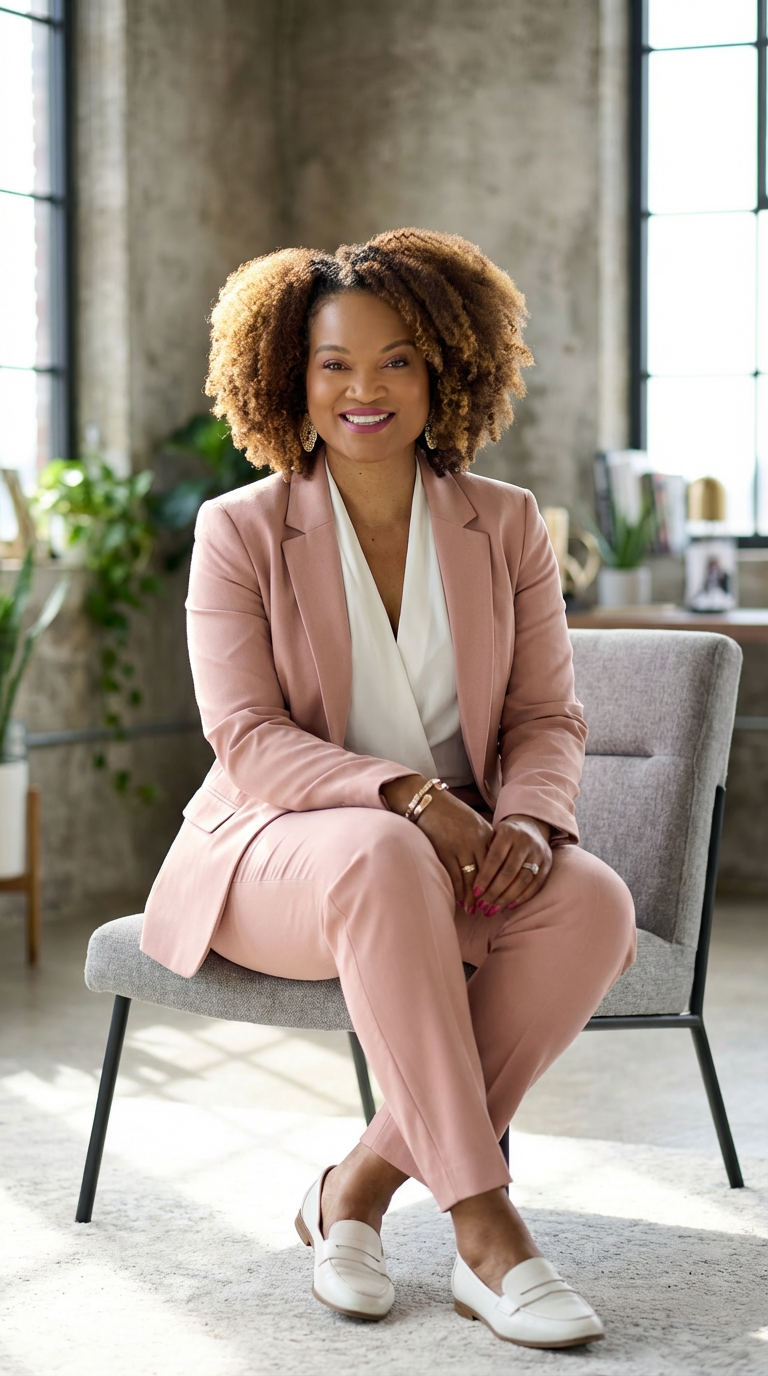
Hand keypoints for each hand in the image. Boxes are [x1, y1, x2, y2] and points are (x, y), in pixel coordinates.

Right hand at [380, 775, 493, 908]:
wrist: (427, 800)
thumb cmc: (451, 813)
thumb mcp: (474, 823)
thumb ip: (484, 842)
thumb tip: (491, 864)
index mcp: (487, 834)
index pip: (498, 863)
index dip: (499, 882)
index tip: (501, 896)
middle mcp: (476, 841)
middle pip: (487, 874)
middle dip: (488, 894)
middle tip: (489, 910)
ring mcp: (460, 846)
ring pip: (471, 878)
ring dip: (472, 897)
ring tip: (474, 910)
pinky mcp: (444, 850)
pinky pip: (454, 875)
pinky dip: (458, 890)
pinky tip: (459, 899)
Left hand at [472, 815, 551, 913]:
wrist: (531, 827)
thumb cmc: (504, 836)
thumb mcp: (491, 836)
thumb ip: (483, 854)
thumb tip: (468, 884)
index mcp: (508, 833)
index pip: (495, 858)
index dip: (485, 877)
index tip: (474, 893)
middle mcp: (525, 841)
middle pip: (509, 872)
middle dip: (494, 892)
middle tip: (482, 906)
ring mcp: (539, 852)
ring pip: (523, 880)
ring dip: (506, 899)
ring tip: (492, 910)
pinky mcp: (548, 863)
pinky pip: (536, 885)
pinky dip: (522, 898)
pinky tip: (509, 906)